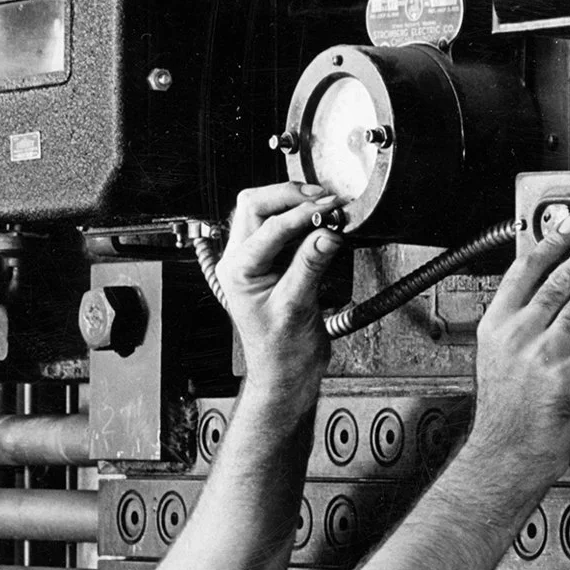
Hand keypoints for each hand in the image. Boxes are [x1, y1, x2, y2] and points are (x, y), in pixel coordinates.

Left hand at [215, 183, 343, 418]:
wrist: (285, 374)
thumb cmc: (282, 353)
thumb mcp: (297, 308)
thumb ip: (310, 266)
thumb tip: (327, 232)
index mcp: (238, 271)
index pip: (270, 226)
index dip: (303, 214)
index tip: (330, 209)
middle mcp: (240, 260)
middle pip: (255, 204)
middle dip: (289, 195)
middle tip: (323, 198)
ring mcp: (254, 260)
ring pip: (264, 211)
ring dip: (293, 203)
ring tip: (324, 206)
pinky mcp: (271, 263)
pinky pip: (280, 229)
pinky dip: (300, 220)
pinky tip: (320, 223)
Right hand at [470, 217, 569, 488]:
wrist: (504, 455)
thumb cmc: (503, 415)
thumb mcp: (496, 360)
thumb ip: (517, 328)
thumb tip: (546, 300)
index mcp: (496, 327)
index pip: (524, 271)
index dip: (551, 241)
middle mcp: (518, 336)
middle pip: (560, 279)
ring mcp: (544, 355)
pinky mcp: (568, 378)